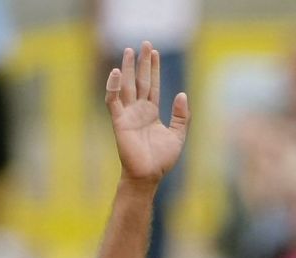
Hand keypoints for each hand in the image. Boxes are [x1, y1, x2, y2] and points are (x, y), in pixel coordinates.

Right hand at [106, 43, 187, 184]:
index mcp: (151, 112)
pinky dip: (113, 87)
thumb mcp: (178, 135)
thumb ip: (181, 115)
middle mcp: (138, 111)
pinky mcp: (119, 122)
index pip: (151, 85)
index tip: (154, 53)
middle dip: (141, 63)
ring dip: (127, 69)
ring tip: (129, 51)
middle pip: (139, 81)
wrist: (148, 176)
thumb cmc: (161, 160)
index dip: (153, 69)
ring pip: (127, 87)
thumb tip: (182, 94)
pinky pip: (113, 101)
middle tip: (144, 44)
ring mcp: (128, 115)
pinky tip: (116, 72)